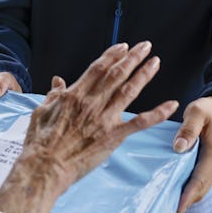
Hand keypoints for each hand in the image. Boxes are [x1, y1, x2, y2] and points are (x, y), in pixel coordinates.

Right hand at [0, 41, 177, 212]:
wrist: (45, 167)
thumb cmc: (40, 142)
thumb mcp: (41, 112)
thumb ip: (53, 95)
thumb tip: (58, 81)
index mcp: (74, 95)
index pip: (98, 68)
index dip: (112, 55)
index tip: (123, 46)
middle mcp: (91, 102)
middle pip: (116, 74)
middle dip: (132, 58)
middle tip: (145, 46)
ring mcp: (104, 119)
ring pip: (129, 91)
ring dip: (144, 75)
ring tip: (155, 62)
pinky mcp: (113, 137)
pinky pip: (140, 123)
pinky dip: (158, 113)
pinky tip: (171, 105)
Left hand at [172, 96, 211, 212]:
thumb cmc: (209, 110)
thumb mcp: (197, 111)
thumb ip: (188, 128)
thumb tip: (179, 147)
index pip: (200, 178)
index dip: (189, 194)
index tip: (177, 208)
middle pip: (201, 188)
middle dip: (186, 201)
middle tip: (166, 212)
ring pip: (201, 186)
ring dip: (188, 196)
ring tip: (168, 205)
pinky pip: (201, 181)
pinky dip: (191, 188)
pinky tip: (176, 191)